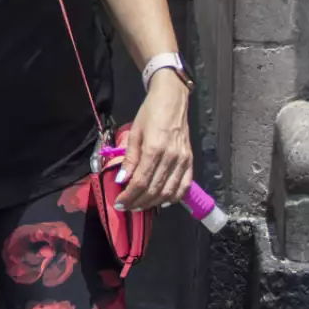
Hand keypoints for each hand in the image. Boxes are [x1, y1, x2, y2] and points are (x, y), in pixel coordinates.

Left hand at [115, 71, 193, 211]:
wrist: (172, 101)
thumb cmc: (149, 114)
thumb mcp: (134, 133)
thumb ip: (130, 158)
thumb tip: (122, 180)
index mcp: (154, 149)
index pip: (140, 181)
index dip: (129, 196)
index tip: (118, 203)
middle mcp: (171, 158)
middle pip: (154, 190)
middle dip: (138, 202)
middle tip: (126, 207)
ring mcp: (183, 160)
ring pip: (169, 192)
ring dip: (153, 203)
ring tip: (140, 205)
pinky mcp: (190, 161)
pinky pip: (184, 186)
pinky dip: (174, 197)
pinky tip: (163, 201)